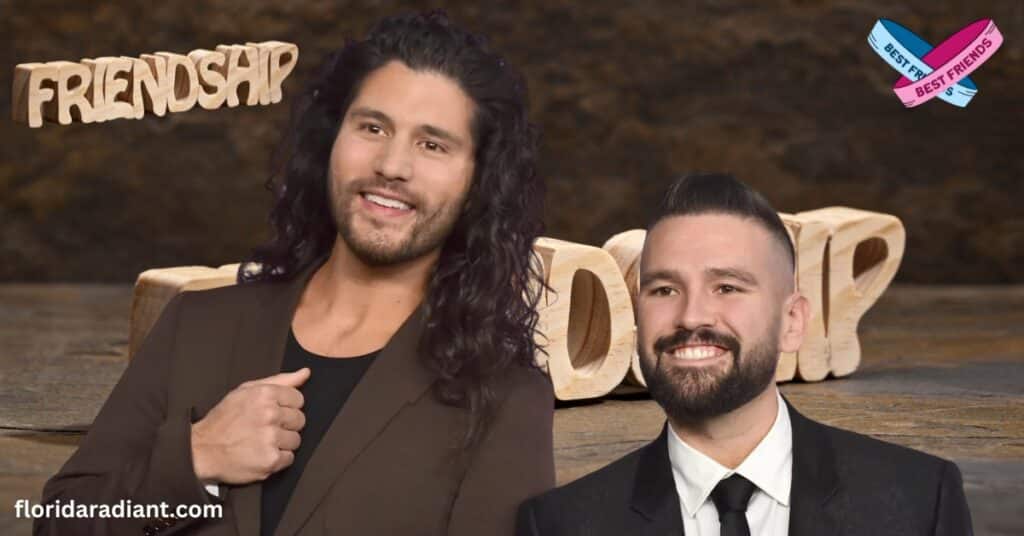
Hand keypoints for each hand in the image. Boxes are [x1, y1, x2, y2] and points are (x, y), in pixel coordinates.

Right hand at [191, 368, 308, 484]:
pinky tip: (261, 453)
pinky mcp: (270, 460)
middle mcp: (269, 414)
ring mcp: (271, 438)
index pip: (298, 399)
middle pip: (300, 419)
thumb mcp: (246, 391)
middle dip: (286, 424)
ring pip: (296, 439)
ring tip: (262, 441)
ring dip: (282, 443)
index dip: (286, 406)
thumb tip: (306, 373)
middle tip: (265, 428)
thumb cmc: (224, 420)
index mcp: (265, 394)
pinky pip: (290, 458)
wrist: (202, 450)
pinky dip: (278, 459)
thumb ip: (279, 381)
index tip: (273, 412)